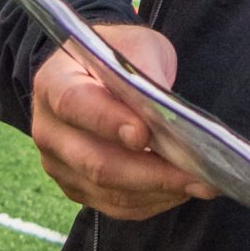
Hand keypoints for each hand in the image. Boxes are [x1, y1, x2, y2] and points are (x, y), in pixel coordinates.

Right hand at [28, 23, 217, 219]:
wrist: (98, 75)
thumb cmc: (120, 56)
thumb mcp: (137, 45)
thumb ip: (146, 73)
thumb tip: (166, 116)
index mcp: (53, 82)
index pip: (75, 105)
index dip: (109, 122)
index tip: (145, 134)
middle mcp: (48, 129)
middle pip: (95, 162)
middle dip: (152, 172)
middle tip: (197, 173)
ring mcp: (58, 164)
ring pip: (109, 190)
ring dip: (159, 190)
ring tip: (202, 183)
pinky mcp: (76, 188)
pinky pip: (115, 205)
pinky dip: (153, 201)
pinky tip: (181, 189)